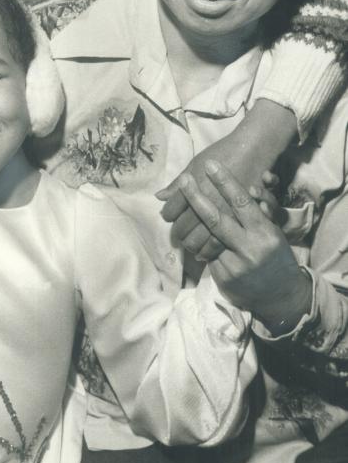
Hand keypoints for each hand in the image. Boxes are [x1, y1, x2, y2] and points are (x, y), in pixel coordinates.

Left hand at [157, 100, 295, 260]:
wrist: (254, 150)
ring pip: (198, 241)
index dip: (168, 214)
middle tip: (178, 233)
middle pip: (182, 228)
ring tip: (189, 242)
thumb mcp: (196, 163)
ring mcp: (224, 217)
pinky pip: (216, 247)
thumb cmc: (223, 153)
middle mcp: (207, 205)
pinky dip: (207, 251)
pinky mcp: (239, 225)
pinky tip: (204, 249)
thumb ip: (177, 183)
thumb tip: (159, 197)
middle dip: (178, 231)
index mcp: (193, 189)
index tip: (169, 215)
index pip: (171, 211)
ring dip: (191, 243)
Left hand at [178, 160, 312, 334]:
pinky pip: (208, 255)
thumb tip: (250, 188)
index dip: (225, 182)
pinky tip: (201, 244)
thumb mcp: (273, 231)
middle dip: (196, 197)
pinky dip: (204, 247)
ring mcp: (235, 266)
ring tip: (182, 213)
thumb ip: (260, 211)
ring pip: (208, 238)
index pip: (241, 202)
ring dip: (195, 226)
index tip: (210, 165)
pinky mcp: (224, 279)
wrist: (281, 297)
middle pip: (216, 219)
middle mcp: (250, 248)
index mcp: (264, 232)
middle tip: (184, 179)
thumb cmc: (276, 255)